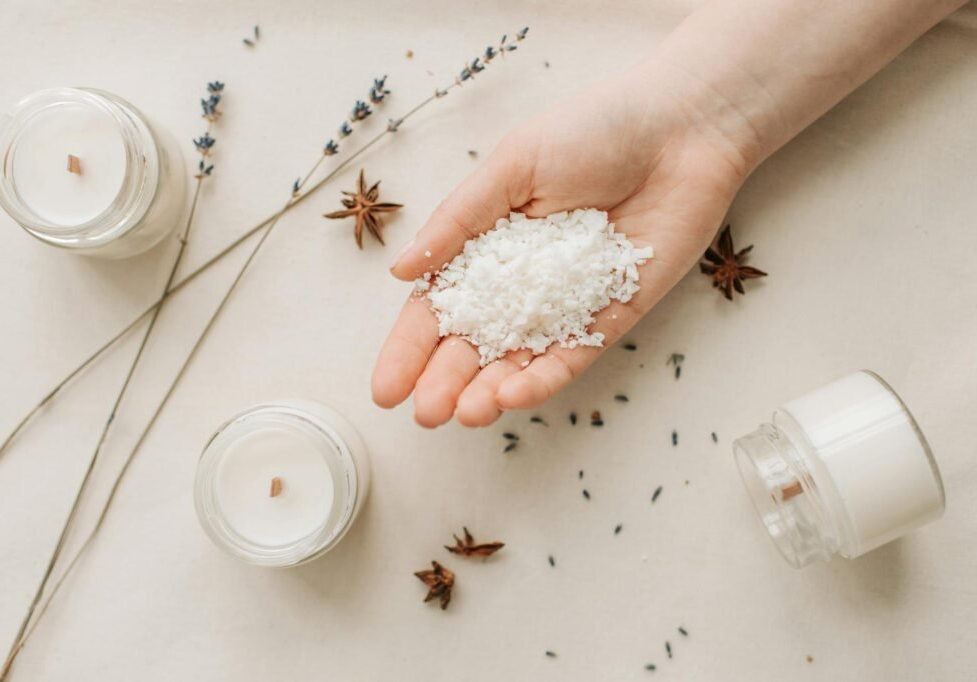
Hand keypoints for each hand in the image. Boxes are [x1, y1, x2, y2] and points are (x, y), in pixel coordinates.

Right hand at [372, 65, 755, 426]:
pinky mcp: (609, 317)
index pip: (438, 307)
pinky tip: (512, 395)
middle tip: (425, 414)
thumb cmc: (594, 131)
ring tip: (462, 415)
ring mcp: (563, 305)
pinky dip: (542, 379)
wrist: (683, 129)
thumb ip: (457, 222)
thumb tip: (400, 273)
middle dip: (445, 381)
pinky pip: (571, 357)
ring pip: (517, 361)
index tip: (385, 388)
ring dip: (488, 392)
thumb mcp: (511, 166)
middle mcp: (520, 282)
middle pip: (473, 343)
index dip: (409, 348)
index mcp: (486, 245)